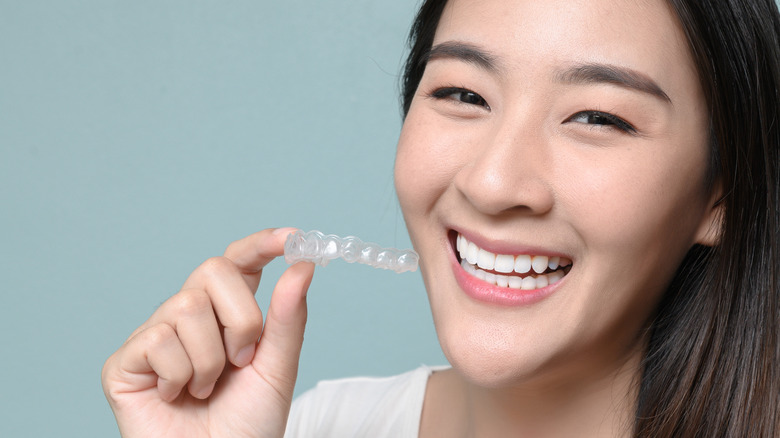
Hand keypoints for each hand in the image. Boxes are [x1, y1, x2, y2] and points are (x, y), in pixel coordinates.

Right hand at [102, 228, 314, 437]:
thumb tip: (301, 266)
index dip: (260, 244)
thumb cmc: (247, 423)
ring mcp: (154, 335)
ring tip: (208, 389)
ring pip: (186, 306)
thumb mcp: (278, 368)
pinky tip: (176, 396)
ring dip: (211, 359)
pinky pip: (157, 340)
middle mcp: (189, 315)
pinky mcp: (125, 362)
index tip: (290, 238)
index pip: (238, 262)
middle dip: (240, 318)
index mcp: (228, 313)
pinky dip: (179, 375)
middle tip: (242, 361)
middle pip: (212, 269)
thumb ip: (288, 318)